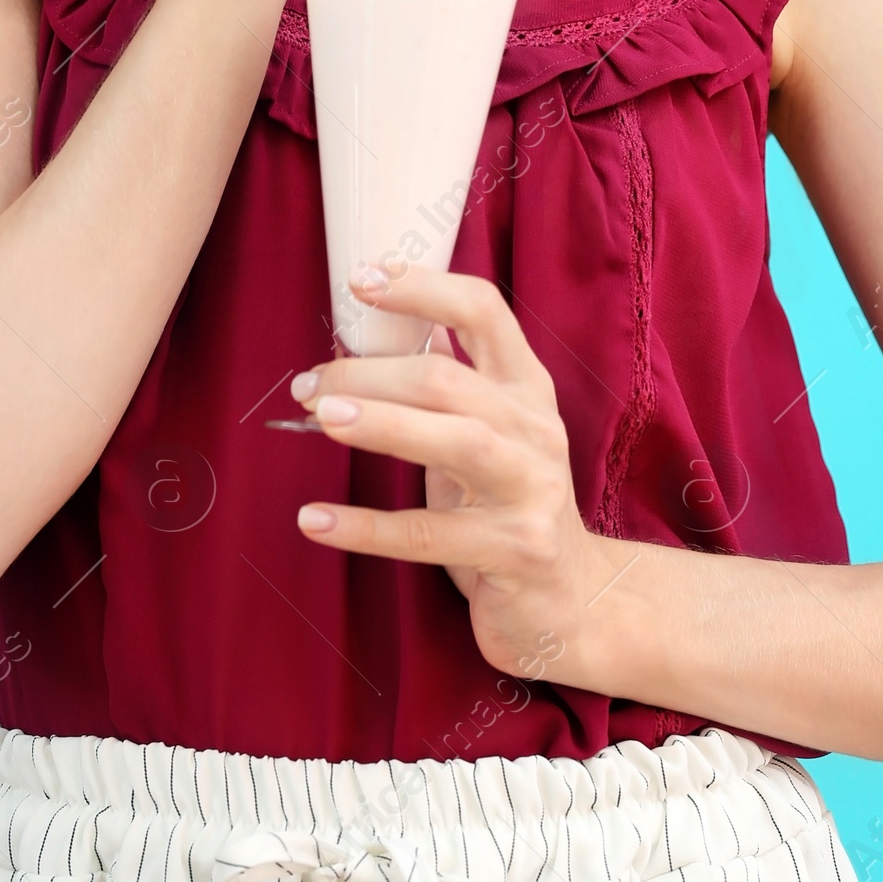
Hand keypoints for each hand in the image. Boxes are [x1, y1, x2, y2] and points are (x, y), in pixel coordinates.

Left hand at [290, 264, 617, 687]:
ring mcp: (529, 490)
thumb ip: (449, 385)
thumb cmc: (510, 504)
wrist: (573, 601)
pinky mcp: (512, 552)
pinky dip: (365, 528)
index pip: (483, 311)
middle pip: (448, 379)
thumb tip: (377, 329)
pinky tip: (315, 519)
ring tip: (321, 418)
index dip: (423, 287)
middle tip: (310, 384)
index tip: (363, 280)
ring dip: (381, 423)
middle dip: (370, 374)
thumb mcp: (490, 432)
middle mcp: (534, 429)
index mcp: (526, 387)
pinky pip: (427, 536)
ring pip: (454, 442)